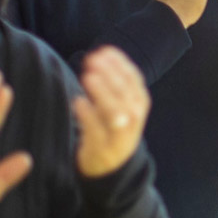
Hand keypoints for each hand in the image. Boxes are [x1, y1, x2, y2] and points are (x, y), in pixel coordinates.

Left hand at [74, 46, 150, 177]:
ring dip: (102, 94)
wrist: (112, 167)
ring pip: (115, 114)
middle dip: (110, 76)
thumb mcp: (123, 104)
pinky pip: (96, 132)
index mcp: (139, 104)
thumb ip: (116, 81)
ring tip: (87, 77)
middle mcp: (133, 120)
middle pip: (126, 96)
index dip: (120, 64)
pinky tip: (78, 102)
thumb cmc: (113, 126)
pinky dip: (88, 116)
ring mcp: (119, 137)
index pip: (135, 81)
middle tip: (93, 60)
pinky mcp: (102, 149)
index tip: (104, 50)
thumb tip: (103, 52)